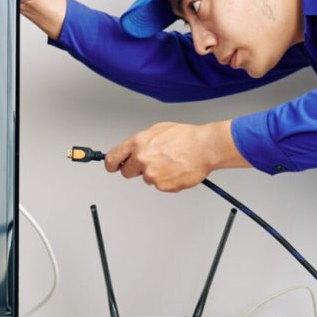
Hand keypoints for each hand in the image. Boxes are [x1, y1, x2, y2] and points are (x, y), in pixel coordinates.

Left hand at [104, 120, 250, 192]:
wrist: (204, 148)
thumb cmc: (186, 137)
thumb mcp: (158, 130)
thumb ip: (142, 142)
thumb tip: (133, 149)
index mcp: (138, 143)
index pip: (113, 158)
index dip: (112, 164)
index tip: (113, 166)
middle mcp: (142, 159)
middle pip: (127, 172)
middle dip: (136, 170)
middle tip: (151, 164)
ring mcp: (151, 174)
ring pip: (147, 179)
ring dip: (156, 174)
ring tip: (171, 163)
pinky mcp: (162, 186)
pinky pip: (160, 186)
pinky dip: (168, 181)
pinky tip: (176, 170)